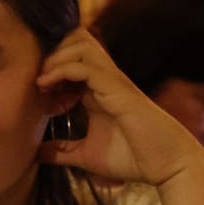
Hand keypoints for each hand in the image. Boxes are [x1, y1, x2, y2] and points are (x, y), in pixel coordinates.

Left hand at [35, 28, 203, 187]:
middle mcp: (105, 79)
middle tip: (38, 81)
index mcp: (97, 90)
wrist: (168, 165)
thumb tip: (35, 154)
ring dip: (55, 57)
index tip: (36, 93)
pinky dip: (61, 70)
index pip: (71, 58)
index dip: (49, 68)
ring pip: (80, 44)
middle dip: (52, 53)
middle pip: (76, 39)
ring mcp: (112, 81)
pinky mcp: (117, 88)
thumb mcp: (86, 156)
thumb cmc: (133, 158)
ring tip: (42, 82)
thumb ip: (62, 152)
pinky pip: (84, 65)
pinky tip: (47, 86)